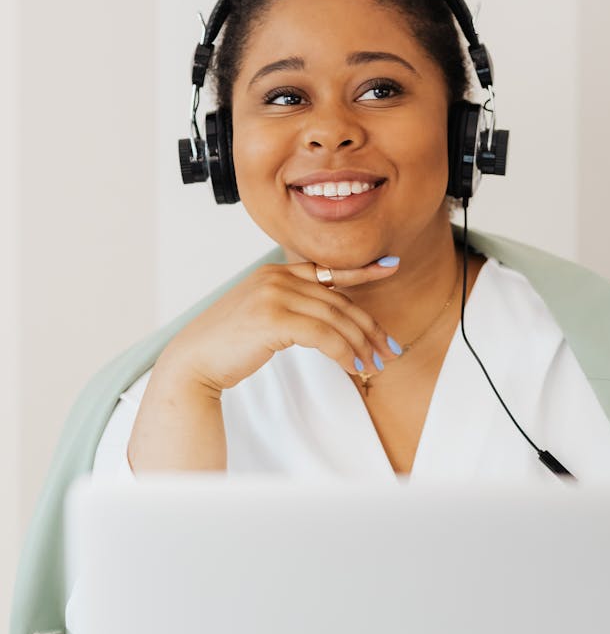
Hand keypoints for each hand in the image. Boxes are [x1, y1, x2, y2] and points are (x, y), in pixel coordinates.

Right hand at [161, 256, 401, 393]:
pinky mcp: (272, 318)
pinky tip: (353, 367)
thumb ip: (291, 307)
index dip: (362, 269)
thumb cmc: (229, 345)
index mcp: (275, 273)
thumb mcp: (262, 315)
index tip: (391, 265)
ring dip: (360, 346)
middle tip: (389, 350)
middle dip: (369, 328)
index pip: (328, 270)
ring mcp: (273, 295)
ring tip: (374, 366)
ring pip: (334, 319)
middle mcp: (276, 277)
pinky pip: (322, 335)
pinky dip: (342, 352)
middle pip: (338, 301)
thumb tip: (329, 321)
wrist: (194, 361)